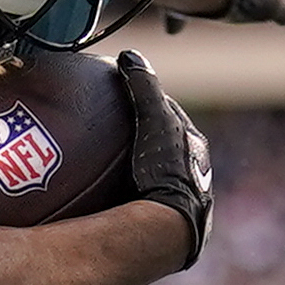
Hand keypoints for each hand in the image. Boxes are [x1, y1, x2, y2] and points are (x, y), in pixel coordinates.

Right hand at [114, 49, 212, 268]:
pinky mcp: (159, 228)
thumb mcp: (155, 122)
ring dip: (126, 172)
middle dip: (138, 139)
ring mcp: (175, 204)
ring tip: (93, 167)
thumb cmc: (167, 171)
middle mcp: (190, 176)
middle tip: (106, 130)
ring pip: (148, 179)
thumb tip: (129, 56)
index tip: (122, 94)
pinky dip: (115, 198)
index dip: (147, 104)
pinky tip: (91, 201)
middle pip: (159, 149)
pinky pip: (133, 204)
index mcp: (194, 149)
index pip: (169, 117)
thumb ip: (144, 88)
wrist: (172, 229)